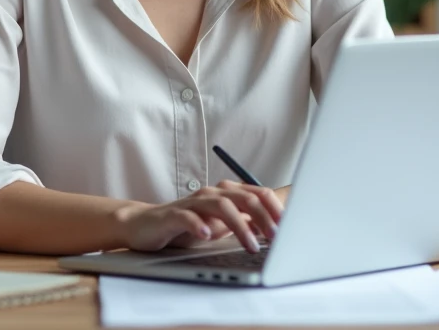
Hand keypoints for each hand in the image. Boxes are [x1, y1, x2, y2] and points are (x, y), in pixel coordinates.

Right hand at [115, 180, 282, 252]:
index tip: (290, 227)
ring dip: (238, 225)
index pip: (257, 194)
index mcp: (226, 194)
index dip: (275, 209)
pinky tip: (207, 235)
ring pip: (220, 205)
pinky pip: (187, 216)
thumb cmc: (187, 226)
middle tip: (276, 238)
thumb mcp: (221, 226)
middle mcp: (212, 193)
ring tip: (250, 245)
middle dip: (263, 217)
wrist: (147, 225)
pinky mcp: (173, 214)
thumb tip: (273, 229)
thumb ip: (244, 223)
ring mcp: (192, 202)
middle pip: (243, 197)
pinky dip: (199, 224)